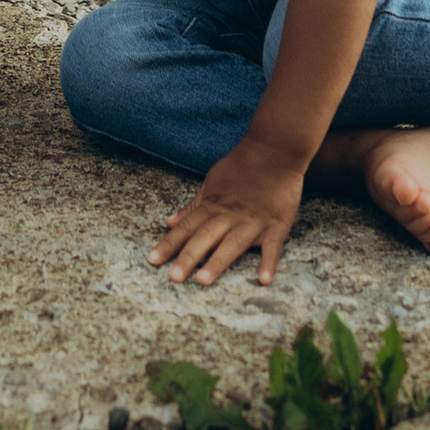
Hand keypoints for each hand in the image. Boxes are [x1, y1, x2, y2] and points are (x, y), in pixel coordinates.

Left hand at [150, 133, 312, 287]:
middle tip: (173, 278)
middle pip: (205, 238)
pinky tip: (264, 280)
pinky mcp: (276, 224)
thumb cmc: (241, 167)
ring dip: (217, 262)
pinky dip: (269, 262)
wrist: (274, 149)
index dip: (169, 244)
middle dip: (188, 257)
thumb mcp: (212, 182)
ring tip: (203, 281)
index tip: (152, 261)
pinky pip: (272, 246)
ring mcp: (253, 221)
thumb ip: (193, 206)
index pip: (186, 227)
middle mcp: (230, 216)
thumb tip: (169, 221)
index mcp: (213, 206)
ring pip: (232, 244)